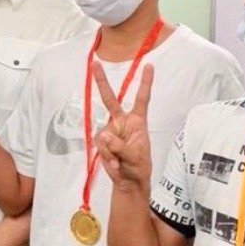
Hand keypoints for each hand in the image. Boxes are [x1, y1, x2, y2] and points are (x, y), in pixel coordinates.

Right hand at [92, 61, 154, 190]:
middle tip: (95, 63)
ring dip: (110, 151)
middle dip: (101, 81)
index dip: (145, 83)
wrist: (128, 181)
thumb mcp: (134, 157)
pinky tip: (114, 165)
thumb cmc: (138, 167)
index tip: (149, 65)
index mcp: (137, 121)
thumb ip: (119, 146)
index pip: (142, 99)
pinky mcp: (102, 141)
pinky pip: (99, 146)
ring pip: (103, 134)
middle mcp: (122, 122)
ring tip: (119, 163)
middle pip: (110, 99)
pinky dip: (106, 156)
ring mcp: (110, 131)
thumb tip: (104, 134)